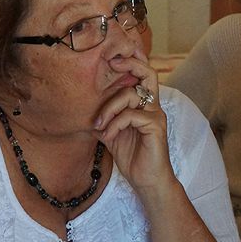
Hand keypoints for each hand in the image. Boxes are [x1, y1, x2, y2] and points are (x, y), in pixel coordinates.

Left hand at [93, 50, 174, 195]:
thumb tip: (84, 111)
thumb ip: (105, 120)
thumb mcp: (112, 134)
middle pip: (148, 73)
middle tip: (111, 63)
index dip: (130, 63)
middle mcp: (153, 107)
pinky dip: (115, 124)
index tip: (112, 59)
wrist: (147, 182)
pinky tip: (108, 136)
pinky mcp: (156, 126)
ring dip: (109, 108)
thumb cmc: (133, 158)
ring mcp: (156, 115)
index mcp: (144, 106)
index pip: (142, 76)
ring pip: (131, 95)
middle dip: (129, 64)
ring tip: (99, 126)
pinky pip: (131, 115)